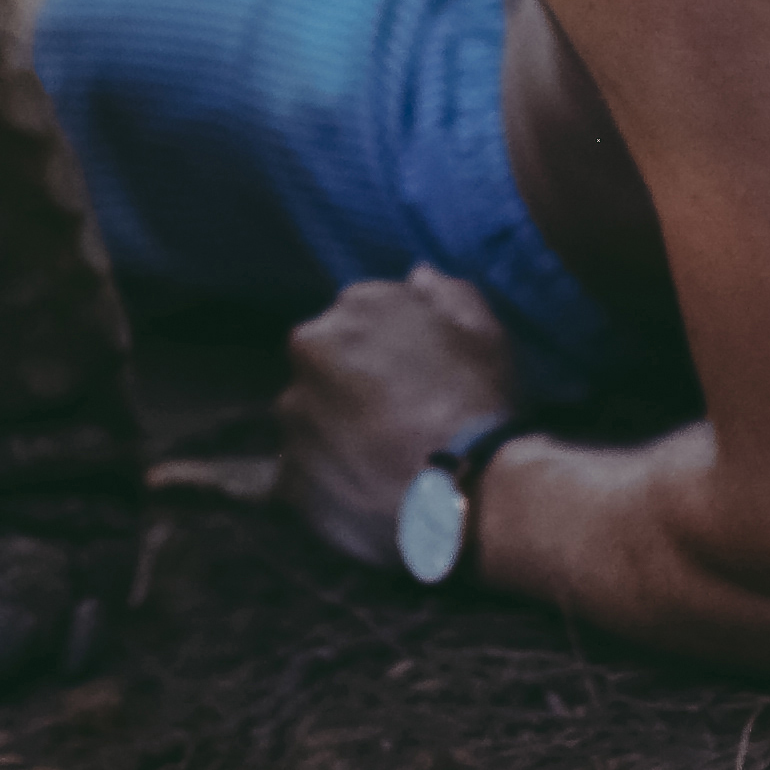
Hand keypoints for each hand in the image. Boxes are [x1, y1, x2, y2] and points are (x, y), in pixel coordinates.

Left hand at [279, 268, 522, 571]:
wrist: (467, 485)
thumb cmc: (477, 399)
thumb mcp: (480, 329)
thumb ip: (444, 293)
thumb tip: (417, 277)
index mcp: (351, 307)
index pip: (356, 320)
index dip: (383, 351)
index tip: (407, 378)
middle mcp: (308, 350)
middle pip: (323, 364)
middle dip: (349, 386)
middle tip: (391, 420)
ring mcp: (294, 415)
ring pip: (309, 417)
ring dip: (333, 431)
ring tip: (376, 461)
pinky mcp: (290, 476)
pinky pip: (302, 475)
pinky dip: (325, 481)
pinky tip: (362, 492)